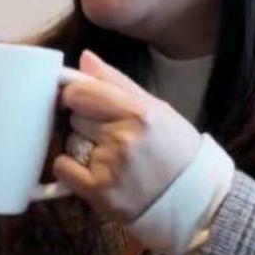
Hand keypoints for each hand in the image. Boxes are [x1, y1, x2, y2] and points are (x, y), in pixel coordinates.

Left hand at [53, 50, 202, 221]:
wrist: (192, 196)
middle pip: (75, 117)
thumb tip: (85, 57)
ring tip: (110, 157)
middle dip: (87, 123)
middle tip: (112, 136)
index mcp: (138, 113)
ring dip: (82, 148)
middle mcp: (123, 138)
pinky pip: (62, 168)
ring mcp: (110, 166)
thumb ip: (117, 82)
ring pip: (70, 142)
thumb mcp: (157, 108)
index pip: (81, 93)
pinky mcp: (99, 192)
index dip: (78, 96)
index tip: (86, 103)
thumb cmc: (174, 148)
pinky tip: (95, 172)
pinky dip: (71, 169)